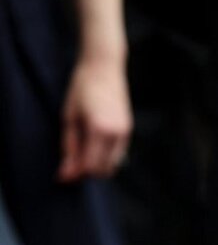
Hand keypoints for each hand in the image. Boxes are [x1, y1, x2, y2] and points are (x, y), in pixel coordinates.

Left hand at [57, 56, 131, 181]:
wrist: (104, 68)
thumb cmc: (82, 88)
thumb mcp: (69, 117)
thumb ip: (69, 147)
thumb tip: (66, 173)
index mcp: (99, 129)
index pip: (89, 165)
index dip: (75, 174)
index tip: (61, 176)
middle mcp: (116, 134)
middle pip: (103, 170)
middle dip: (86, 172)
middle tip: (69, 166)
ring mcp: (125, 133)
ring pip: (112, 165)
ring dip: (96, 166)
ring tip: (80, 155)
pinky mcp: (128, 131)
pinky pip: (118, 155)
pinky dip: (105, 158)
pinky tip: (92, 148)